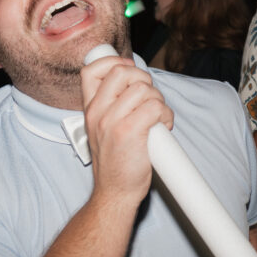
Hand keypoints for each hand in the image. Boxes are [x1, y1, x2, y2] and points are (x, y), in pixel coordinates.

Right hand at [80, 54, 171, 204]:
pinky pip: (155, 107)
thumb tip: (135, 82)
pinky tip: (163, 128)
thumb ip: (112, 106)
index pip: (91, 69)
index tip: (130, 73)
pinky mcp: (129, 132)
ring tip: (157, 118)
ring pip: (143, 89)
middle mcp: (97, 112)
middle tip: (149, 100)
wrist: (115, 194)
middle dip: (144, 80)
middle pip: (122, 71)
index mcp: (90, 110)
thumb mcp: (102, 130)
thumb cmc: (115, 163)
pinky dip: (166, 116)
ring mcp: (112, 121)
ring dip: (159, 101)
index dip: (114, 62)